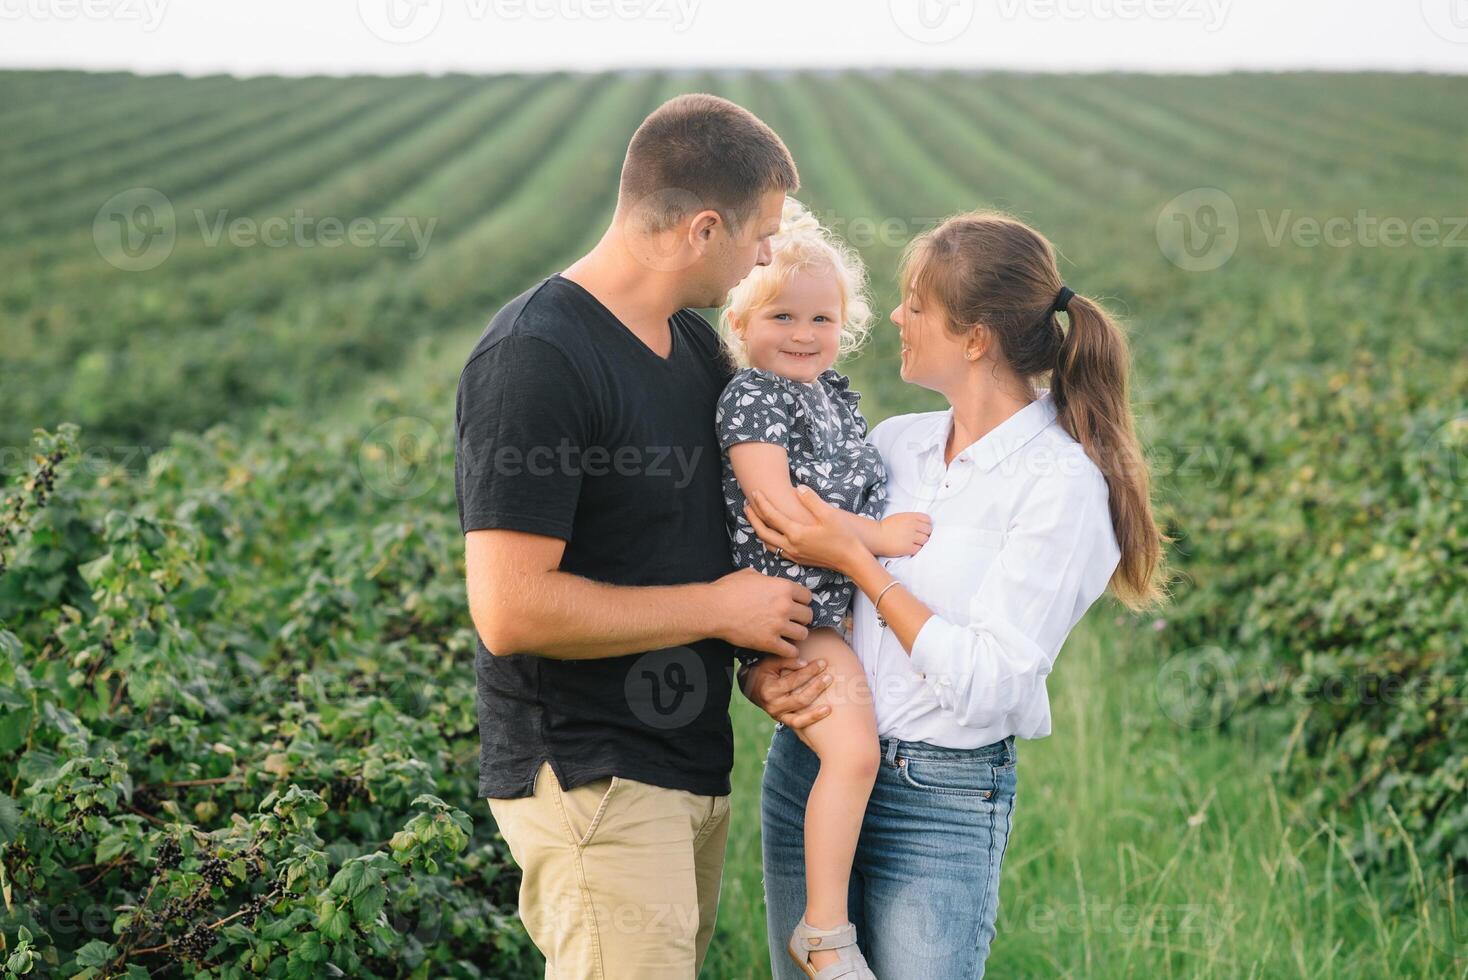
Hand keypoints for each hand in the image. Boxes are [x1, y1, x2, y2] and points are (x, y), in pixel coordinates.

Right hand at [711, 567, 812, 657]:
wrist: (714, 609)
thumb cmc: (728, 590)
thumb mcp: (750, 574)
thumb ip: (766, 579)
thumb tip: (769, 581)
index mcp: (783, 587)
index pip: (808, 596)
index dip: (802, 601)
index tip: (796, 605)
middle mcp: (785, 607)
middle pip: (808, 616)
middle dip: (801, 618)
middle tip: (793, 620)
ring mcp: (778, 626)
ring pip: (803, 634)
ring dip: (796, 634)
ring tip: (788, 634)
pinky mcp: (769, 642)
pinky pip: (790, 651)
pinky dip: (789, 651)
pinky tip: (783, 647)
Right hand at [740, 655, 832, 731]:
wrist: (750, 687)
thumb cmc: (763, 671)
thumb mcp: (770, 662)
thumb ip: (786, 661)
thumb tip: (805, 662)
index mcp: (769, 690)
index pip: (794, 680)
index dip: (810, 671)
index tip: (823, 663)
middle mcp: (773, 706)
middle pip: (800, 699)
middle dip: (817, 688)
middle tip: (830, 677)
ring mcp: (777, 715)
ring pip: (799, 718)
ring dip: (816, 712)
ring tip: (830, 706)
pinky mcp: (782, 720)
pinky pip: (798, 724)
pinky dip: (811, 720)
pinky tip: (826, 713)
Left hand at [743, 485, 865, 574]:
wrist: (852, 560)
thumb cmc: (843, 536)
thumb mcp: (829, 514)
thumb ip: (811, 500)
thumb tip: (798, 488)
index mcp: (796, 534)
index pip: (772, 516)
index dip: (761, 503)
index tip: (755, 492)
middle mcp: (791, 546)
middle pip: (763, 531)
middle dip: (753, 517)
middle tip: (746, 505)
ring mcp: (794, 555)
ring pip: (768, 543)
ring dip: (759, 529)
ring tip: (754, 518)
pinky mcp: (799, 560)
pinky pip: (776, 550)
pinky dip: (768, 540)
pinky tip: (771, 535)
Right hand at [878, 511, 932, 556]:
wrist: (875, 536)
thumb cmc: (885, 527)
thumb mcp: (900, 517)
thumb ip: (911, 519)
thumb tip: (922, 525)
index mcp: (910, 516)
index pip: (928, 519)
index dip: (927, 524)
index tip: (923, 528)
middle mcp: (912, 525)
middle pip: (928, 530)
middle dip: (925, 534)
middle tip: (919, 537)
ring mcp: (910, 536)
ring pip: (925, 540)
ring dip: (921, 542)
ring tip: (914, 543)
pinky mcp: (908, 547)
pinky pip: (919, 549)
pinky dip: (916, 549)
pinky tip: (910, 548)